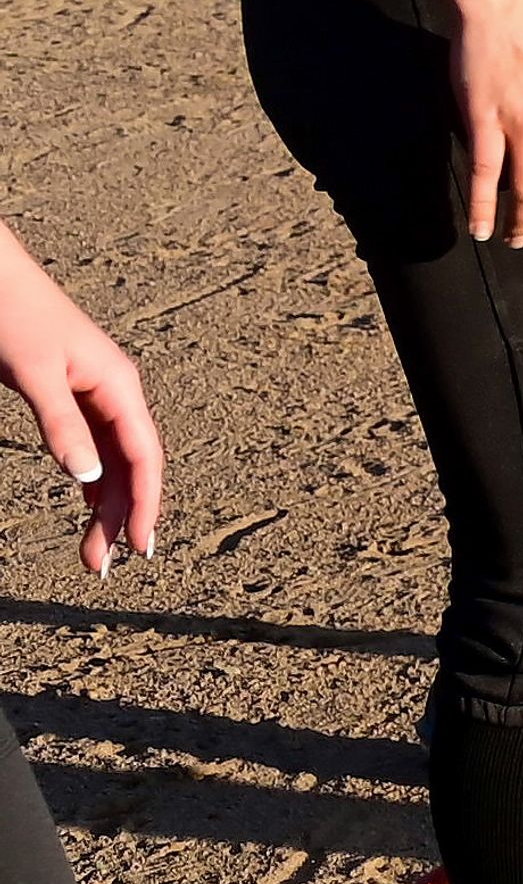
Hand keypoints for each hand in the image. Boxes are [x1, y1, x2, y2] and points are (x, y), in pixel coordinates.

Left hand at [0, 220, 164, 571]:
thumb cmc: (14, 317)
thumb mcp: (34, 375)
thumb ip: (62, 425)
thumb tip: (88, 477)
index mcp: (119, 384)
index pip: (145, 455)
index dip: (148, 503)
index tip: (141, 548)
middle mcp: (116, 391)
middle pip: (131, 464)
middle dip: (123, 516)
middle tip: (103, 566)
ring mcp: (97, 392)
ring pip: (114, 458)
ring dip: (108, 503)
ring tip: (95, 548)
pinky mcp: (75, 392)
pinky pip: (97, 444)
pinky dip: (95, 478)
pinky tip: (90, 500)